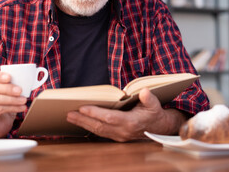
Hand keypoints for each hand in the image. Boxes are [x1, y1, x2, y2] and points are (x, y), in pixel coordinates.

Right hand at [0, 71, 26, 138]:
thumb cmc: (5, 103)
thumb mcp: (8, 93)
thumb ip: (13, 85)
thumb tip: (27, 81)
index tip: (9, 77)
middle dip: (7, 88)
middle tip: (20, 90)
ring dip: (11, 99)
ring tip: (24, 100)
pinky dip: (13, 108)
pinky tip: (22, 107)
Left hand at [66, 88, 186, 141]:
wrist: (159, 129)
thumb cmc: (154, 113)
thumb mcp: (154, 104)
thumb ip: (149, 98)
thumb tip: (144, 92)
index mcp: (131, 122)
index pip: (110, 118)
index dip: (95, 113)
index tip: (82, 107)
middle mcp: (123, 131)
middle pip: (99, 126)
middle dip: (83, 120)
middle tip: (69, 113)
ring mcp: (119, 136)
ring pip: (98, 131)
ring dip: (83, 124)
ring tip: (70, 117)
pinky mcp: (116, 137)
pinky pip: (100, 133)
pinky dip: (89, 128)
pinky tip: (81, 122)